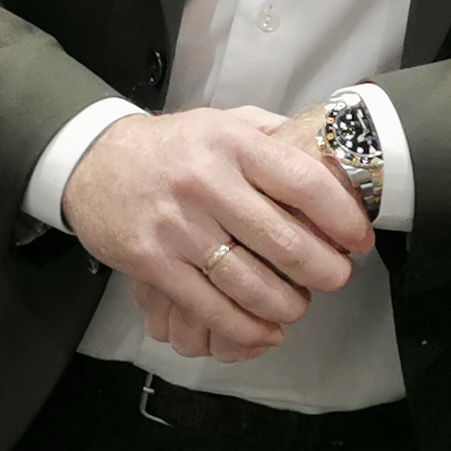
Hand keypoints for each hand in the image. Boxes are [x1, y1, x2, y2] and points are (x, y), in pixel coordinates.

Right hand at [62, 104, 375, 362]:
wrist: (93, 161)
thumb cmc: (171, 147)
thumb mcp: (222, 121)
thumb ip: (273, 134)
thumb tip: (333, 155)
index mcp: (230, 142)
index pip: (303, 182)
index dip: (342, 217)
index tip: (358, 238)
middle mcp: (204, 181)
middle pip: (284, 241)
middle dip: (323, 270)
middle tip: (335, 277)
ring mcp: (176, 225)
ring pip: (250, 283)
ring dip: (287, 305)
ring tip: (298, 305)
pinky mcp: (152, 261)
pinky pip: (210, 306)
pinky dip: (246, 327)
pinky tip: (265, 329)